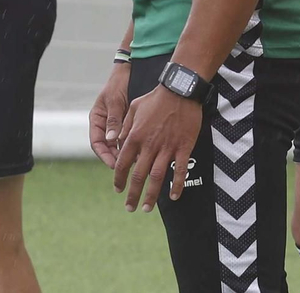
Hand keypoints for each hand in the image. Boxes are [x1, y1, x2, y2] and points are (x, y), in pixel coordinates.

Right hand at [88, 63, 130, 169]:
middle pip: (108, 147)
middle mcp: (105, 125)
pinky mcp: (128, 123)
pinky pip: (129, 137)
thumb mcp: (114, 100)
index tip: (113, 164)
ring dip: (126, 153)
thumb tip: (110, 139)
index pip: (97, 143)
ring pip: (119, 144)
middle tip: (128, 167)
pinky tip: (143, 151)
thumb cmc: (119, 83)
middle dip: (117, 158)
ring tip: (137, 162)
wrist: (130, 71)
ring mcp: (117, 125)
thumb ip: (113, 119)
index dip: (104, 155)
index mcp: (97, 120)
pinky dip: (134, 145)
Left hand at [112, 85, 202, 212]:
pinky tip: (174, 196)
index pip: (122, 164)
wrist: (180, 90)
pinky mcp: (183, 148)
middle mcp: (149, 146)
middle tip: (130, 208)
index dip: (119, 179)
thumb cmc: (155, 98)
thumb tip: (116, 142)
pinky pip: (179, 171)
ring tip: (147, 208)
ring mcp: (167, 148)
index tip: (118, 190)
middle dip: (133, 195)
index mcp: (135, 137)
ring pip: (157, 178)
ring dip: (151, 196)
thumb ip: (124, 127)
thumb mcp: (133, 108)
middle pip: (139, 176)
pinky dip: (176, 185)